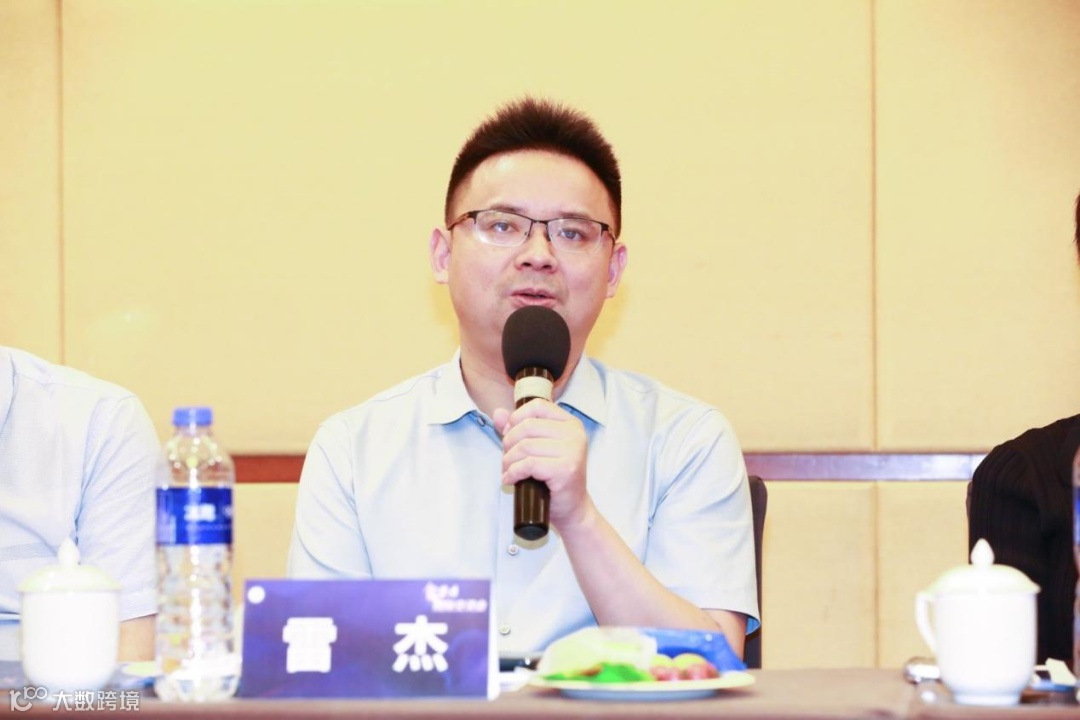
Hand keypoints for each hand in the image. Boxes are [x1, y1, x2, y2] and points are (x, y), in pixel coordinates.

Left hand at [493, 399, 591, 529]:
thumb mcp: (537, 449)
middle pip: (527, 426)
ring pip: (525, 446)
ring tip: (508, 471)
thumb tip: (498, 413)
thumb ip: (517, 428)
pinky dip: (514, 472)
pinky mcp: (565, 469)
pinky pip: (529, 464)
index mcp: (570, 423)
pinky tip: (511, 479)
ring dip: (509, 460)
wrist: (572, 509)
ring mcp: (573, 451)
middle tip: (507, 459)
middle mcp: (574, 434)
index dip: (516, 418)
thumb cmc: (553, 479)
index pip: (537, 406)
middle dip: (508, 443)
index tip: (509, 435)